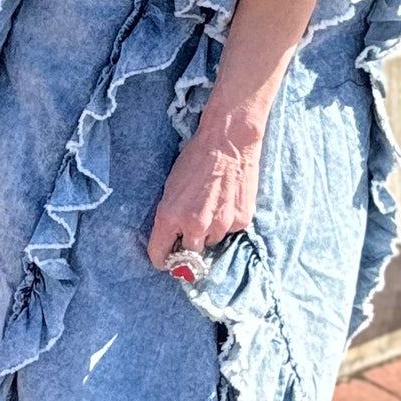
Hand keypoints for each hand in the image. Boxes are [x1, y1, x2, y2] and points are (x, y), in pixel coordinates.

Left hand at [147, 109, 262, 270]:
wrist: (229, 141)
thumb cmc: (195, 159)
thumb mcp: (171, 187)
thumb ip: (171, 217)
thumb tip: (174, 240)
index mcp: (170, 216)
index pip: (160, 256)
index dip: (162, 259)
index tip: (166, 259)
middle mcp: (194, 225)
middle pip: (189, 257)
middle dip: (188, 247)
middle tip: (192, 228)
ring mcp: (220, 225)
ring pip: (211, 242)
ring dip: (209, 231)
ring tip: (212, 205)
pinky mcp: (240, 221)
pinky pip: (230, 231)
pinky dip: (228, 221)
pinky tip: (227, 201)